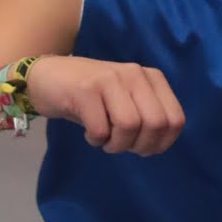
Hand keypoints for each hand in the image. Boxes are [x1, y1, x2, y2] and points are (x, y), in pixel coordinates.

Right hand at [26, 55, 184, 154]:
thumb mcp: (125, 99)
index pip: (175, 120)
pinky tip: (88, 133)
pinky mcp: (85, 89)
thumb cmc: (90, 95)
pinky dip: (95, 140)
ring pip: (129, 126)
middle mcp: (134, 74)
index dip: (161, 143)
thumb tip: (158, 143)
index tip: (141, 147)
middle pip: (155, 124)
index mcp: (150, 78)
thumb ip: (146, 114)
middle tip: (121, 146)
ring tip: (104, 140)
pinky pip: (100, 128)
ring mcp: (110, 79)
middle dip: (139, 146)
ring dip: (116, 144)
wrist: (47, 76)